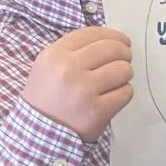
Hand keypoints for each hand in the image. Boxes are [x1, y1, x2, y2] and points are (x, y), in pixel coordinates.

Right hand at [23, 27, 134, 142]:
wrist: (39, 132)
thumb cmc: (47, 98)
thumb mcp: (48, 65)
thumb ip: (74, 50)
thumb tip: (110, 40)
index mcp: (55, 54)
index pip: (93, 34)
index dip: (113, 35)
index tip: (122, 41)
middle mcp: (69, 69)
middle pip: (112, 49)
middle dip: (124, 53)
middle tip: (125, 60)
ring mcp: (84, 90)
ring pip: (123, 69)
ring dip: (125, 74)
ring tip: (116, 81)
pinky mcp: (97, 111)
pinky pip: (125, 92)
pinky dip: (124, 93)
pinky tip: (114, 96)